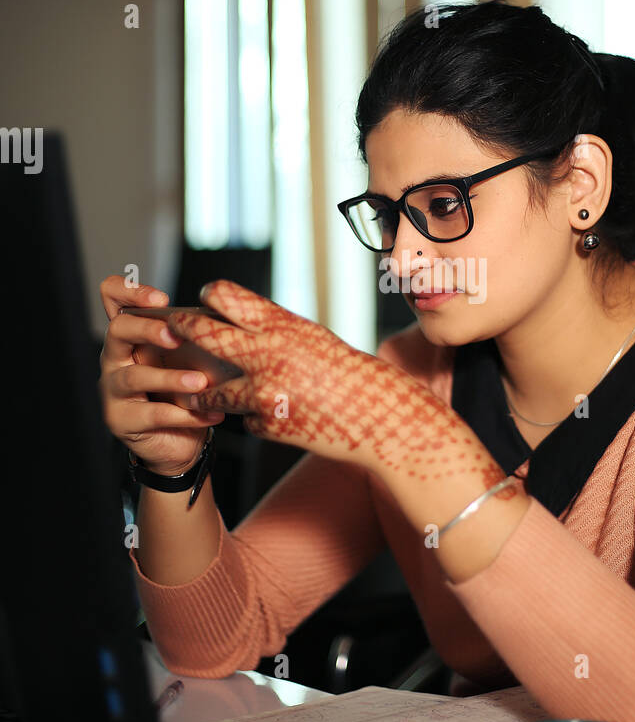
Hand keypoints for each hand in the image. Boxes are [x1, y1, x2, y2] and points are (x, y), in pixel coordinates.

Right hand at [98, 275, 224, 474]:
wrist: (179, 443)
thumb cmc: (183, 393)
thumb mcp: (188, 360)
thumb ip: (193, 340)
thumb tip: (223, 322)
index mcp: (131, 336)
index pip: (112, 299)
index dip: (128, 291)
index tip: (161, 300)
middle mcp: (115, 358)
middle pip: (117, 331)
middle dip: (147, 329)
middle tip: (176, 335)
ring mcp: (113, 389)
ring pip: (134, 376)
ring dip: (170, 378)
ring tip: (200, 383)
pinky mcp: (120, 419)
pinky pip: (152, 414)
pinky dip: (185, 414)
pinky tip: (210, 413)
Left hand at [164, 280, 467, 473]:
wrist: (378, 414)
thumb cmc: (345, 372)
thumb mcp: (310, 337)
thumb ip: (271, 330)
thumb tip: (231, 320)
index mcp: (281, 325)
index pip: (225, 297)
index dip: (209, 296)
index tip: (201, 300)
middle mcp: (267, 354)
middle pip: (204, 335)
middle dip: (181, 330)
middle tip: (169, 331)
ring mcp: (264, 392)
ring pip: (212, 391)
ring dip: (202, 394)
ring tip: (197, 395)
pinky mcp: (268, 425)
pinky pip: (245, 421)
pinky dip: (254, 420)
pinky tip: (273, 418)